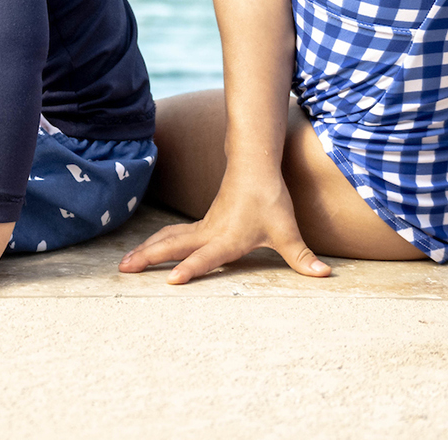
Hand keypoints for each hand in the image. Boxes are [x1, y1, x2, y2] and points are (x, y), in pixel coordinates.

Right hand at [118, 173, 329, 282]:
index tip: (171, 280)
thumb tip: (324, 275)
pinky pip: (172, 234)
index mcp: (227, 239)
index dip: (190, 269)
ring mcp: (202, 227)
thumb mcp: (287, 231)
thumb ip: (302, 257)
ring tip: (124, 263)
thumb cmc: (269, 199)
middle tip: (123, 269)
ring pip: (167, 239)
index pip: (205, 257)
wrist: (255, 167)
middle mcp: (209, 233)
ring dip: (145, 250)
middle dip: (147, 258)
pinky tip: (145, 249)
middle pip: (172, 246)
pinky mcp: (202, 224)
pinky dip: (155, 242)